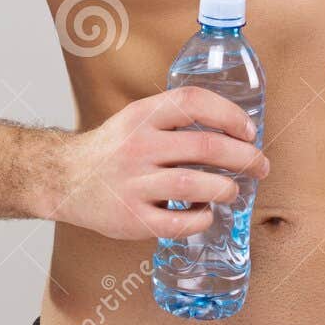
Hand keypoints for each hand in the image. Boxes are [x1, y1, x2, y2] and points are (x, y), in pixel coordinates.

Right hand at [55, 87, 268, 240]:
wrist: (64, 179)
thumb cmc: (112, 149)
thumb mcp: (136, 118)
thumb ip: (175, 118)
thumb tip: (233, 128)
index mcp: (142, 116)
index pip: (193, 101)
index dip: (229, 114)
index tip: (249, 130)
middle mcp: (138, 146)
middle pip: (205, 147)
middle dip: (243, 157)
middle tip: (260, 166)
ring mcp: (133, 184)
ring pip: (194, 185)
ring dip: (224, 189)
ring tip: (232, 191)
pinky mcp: (131, 219)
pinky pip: (178, 223)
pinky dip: (200, 219)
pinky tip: (204, 213)